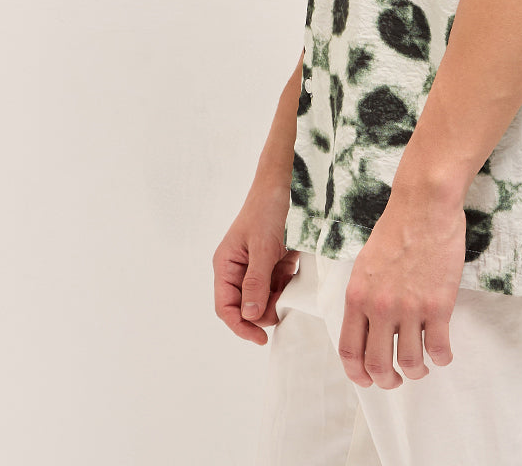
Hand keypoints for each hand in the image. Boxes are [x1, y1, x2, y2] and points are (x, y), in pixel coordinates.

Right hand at [213, 188, 298, 344]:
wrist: (289, 183)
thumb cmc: (269, 209)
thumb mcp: (263, 246)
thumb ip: (256, 281)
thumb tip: (250, 316)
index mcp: (226, 265)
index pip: (226, 307)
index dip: (240, 326)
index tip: (261, 338)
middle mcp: (238, 269)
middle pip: (247, 306)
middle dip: (264, 312)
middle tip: (283, 307)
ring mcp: (257, 266)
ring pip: (265, 299)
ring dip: (278, 300)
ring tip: (290, 288)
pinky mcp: (275, 262)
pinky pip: (279, 286)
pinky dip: (287, 288)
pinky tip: (295, 278)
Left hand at [338, 188, 466, 389]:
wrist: (424, 206)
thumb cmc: (397, 228)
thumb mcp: (365, 263)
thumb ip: (364, 297)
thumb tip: (368, 327)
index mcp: (357, 296)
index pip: (349, 351)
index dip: (358, 374)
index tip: (368, 379)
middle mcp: (380, 306)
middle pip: (378, 365)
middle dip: (387, 381)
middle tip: (397, 380)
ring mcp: (409, 307)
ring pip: (410, 362)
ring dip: (416, 372)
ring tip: (421, 366)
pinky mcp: (438, 304)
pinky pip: (439, 348)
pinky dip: (441, 358)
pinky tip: (443, 354)